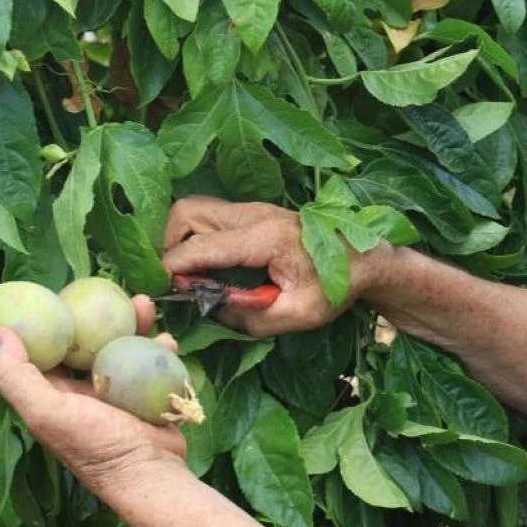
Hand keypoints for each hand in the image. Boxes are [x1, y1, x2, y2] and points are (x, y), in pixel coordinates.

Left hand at [0, 296, 185, 489]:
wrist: (151, 472)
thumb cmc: (96, 445)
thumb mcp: (47, 411)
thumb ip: (16, 375)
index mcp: (52, 395)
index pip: (43, 348)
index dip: (45, 318)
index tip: (55, 290)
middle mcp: (81, 391)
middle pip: (85, 341)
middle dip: (96, 314)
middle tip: (107, 290)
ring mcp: (117, 391)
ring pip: (122, 345)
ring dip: (133, 323)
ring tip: (145, 305)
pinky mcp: (146, 393)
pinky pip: (151, 361)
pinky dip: (159, 347)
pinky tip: (167, 341)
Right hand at [159, 196, 381, 335]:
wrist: (365, 259)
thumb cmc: (336, 287)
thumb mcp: (297, 315)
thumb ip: (250, 317)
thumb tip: (209, 308)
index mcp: (265, 237)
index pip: (201, 247)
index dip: (173, 269)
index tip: (160, 291)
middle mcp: (254, 214)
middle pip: (187, 212)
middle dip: (168, 245)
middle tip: (175, 280)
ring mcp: (252, 209)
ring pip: (194, 209)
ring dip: (180, 238)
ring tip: (188, 274)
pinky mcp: (253, 213)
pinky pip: (209, 215)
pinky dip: (195, 235)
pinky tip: (205, 265)